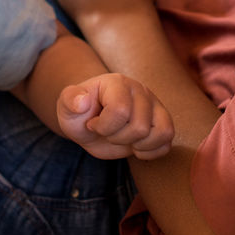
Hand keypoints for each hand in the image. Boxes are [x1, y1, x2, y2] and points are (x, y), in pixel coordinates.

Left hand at [57, 74, 174, 160]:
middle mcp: (140, 91)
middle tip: (107, 132)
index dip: (104, 126)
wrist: (89, 121)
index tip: (93, 124)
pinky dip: (152, 151)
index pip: (121, 110)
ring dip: (139, 145)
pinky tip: (135, 147)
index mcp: (117, 83)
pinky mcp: (162, 122)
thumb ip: (69, 99)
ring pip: (162, 132)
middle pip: (140, 126)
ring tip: (124, 138)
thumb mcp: (66, 106)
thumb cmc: (79, 114)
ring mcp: (154, 106)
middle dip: (118, 138)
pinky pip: (168, 142)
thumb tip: (82, 102)